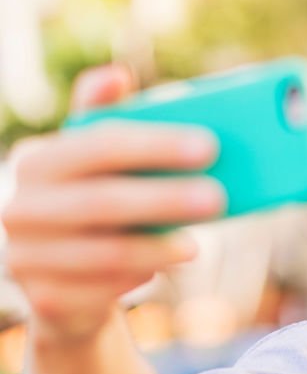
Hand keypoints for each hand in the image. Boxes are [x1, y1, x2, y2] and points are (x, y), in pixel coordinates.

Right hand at [0, 64, 225, 343]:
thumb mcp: (96, 159)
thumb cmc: (93, 202)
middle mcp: (20, 206)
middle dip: (166, 198)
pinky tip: (163, 267)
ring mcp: (24, 256)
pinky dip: (138, 277)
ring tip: (197, 244)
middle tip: (218, 197)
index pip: (100, 144)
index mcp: (37, 160)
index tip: (210, 145)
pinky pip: (101, 291)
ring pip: (105, 252)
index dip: (157, 144)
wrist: (62, 279)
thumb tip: (116, 74)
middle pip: (104, 200)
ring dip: (158, 247)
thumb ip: (105, 117)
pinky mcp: (42, 299)